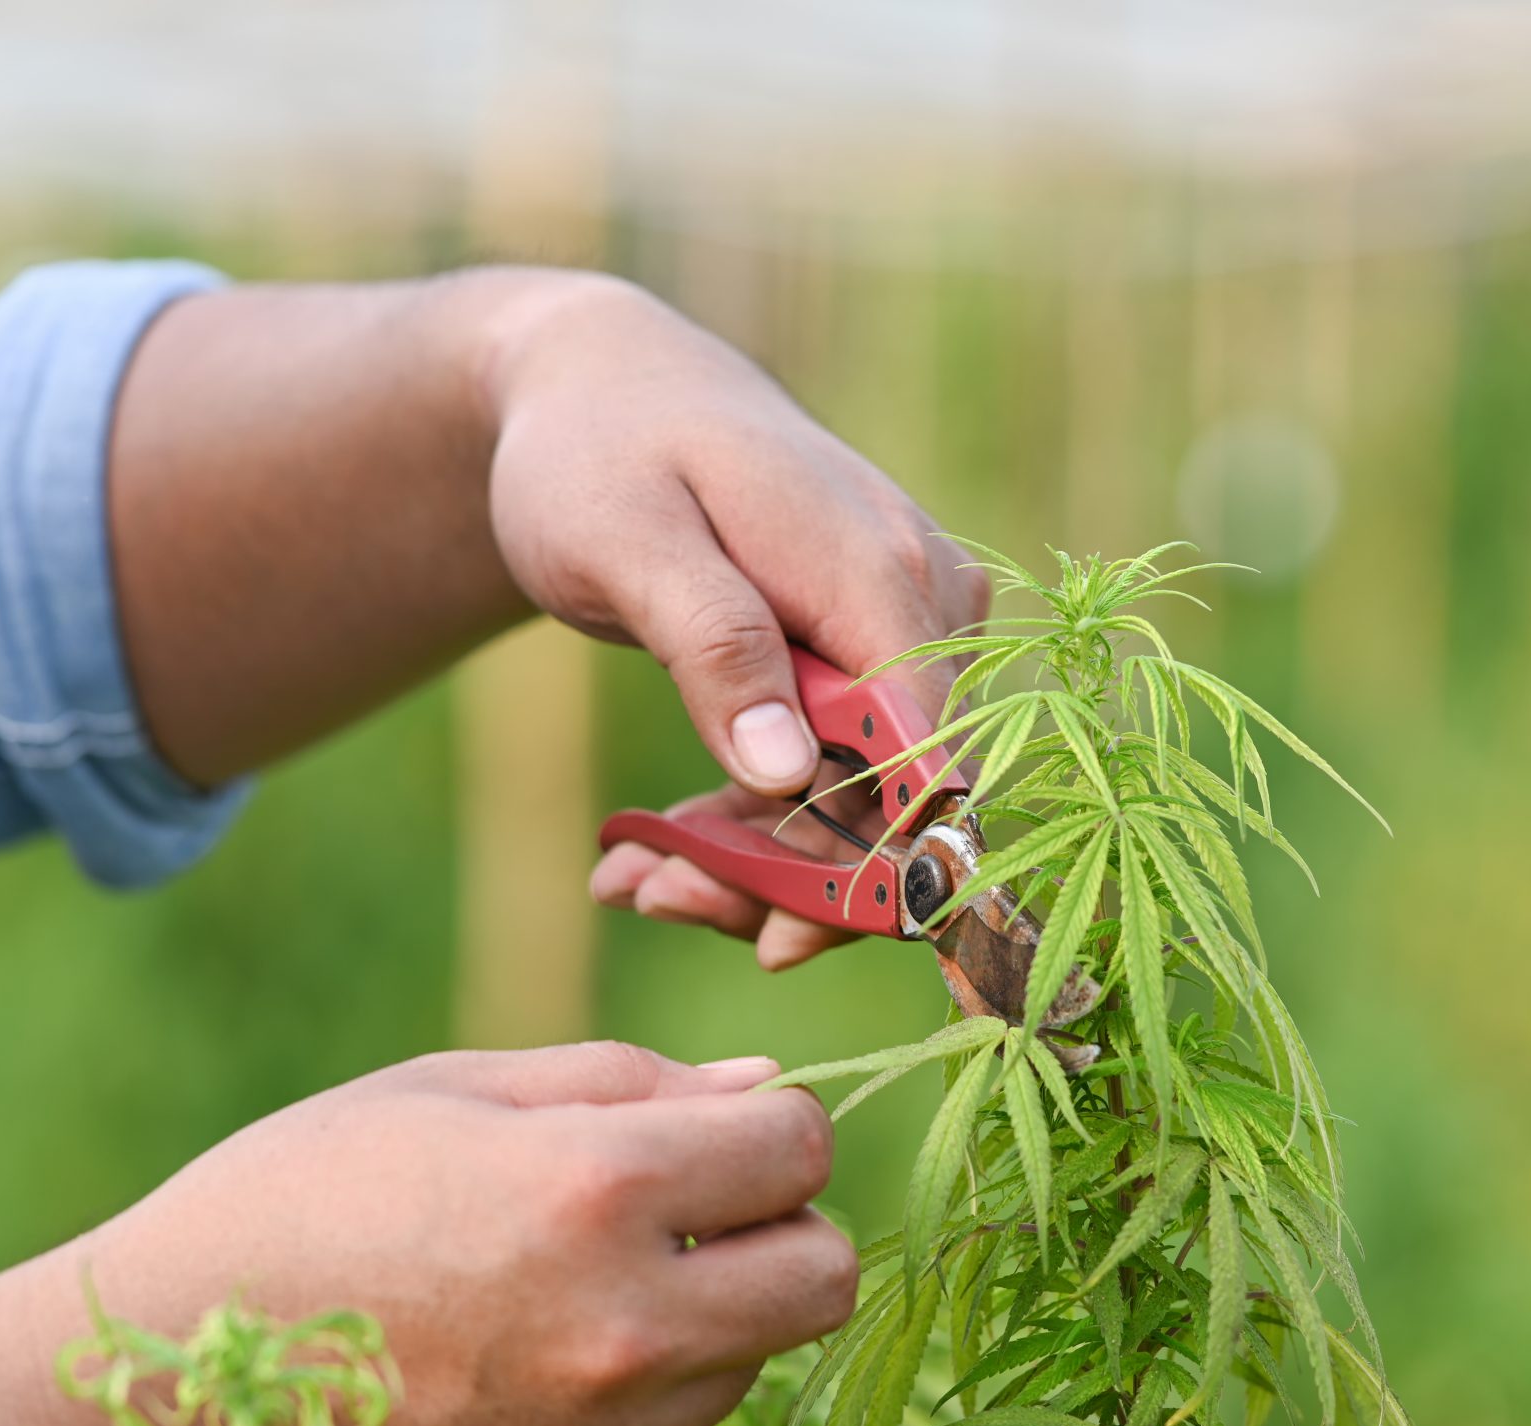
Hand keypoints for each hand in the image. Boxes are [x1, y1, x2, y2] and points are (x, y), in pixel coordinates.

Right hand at [82, 1042, 855, 1425]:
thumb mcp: (448, 1093)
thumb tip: (768, 1091)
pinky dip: (628, 1398)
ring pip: (748, 1361)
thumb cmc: (288, 1205)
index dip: (771, 1126)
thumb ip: (626, 1083)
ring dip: (703, 1316)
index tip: (717, 1131)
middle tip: (692, 1213)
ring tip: (558, 1289)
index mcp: (597, 1193)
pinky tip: (509, 1368)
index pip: (799, 1148)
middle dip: (782, 1230)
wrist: (147, 1401)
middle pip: (825, 1277)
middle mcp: (626, 1332)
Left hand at [110, 266, 988, 967]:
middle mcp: (929, 599)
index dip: (866, 869)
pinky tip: (661, 848)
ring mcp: (913, 623)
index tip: (765, 934)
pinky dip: (758, 816)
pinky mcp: (879, 646)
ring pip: (871, 793)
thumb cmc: (599, 454)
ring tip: (634, 878)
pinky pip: (843, 762)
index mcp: (884, 573)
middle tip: (650, 896)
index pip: (931, 761)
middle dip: (785, 875)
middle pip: (902, 794)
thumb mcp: (629, 545)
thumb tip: (790, 770)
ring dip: (759, 858)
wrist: (604, 386)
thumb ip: (716, 647)